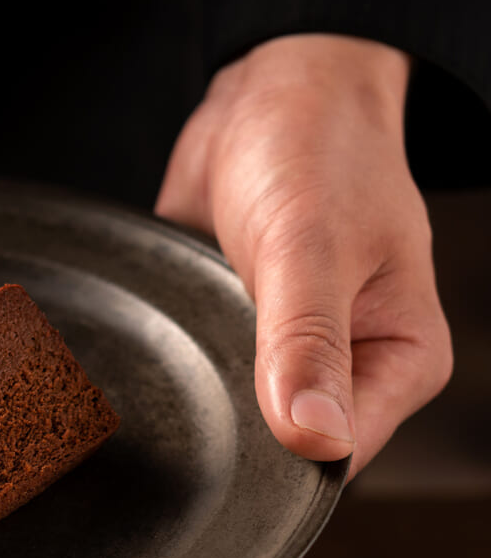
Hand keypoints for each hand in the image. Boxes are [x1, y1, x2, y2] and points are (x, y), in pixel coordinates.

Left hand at [156, 34, 451, 477]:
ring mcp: (285, 353)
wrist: (268, 97)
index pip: (341, 456)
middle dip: (233, 430)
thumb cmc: (316, 154)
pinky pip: (200, 372)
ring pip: (235, 411)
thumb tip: (315, 439)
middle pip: (282, 445)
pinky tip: (158, 349)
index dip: (284, 461)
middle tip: (190, 392)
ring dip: (198, 393)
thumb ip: (308, 344)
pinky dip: (175, 362)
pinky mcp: (236, 333)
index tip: (234, 441)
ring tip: (176, 359)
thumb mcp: (310, 248)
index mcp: (398, 361)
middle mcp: (345, 368)